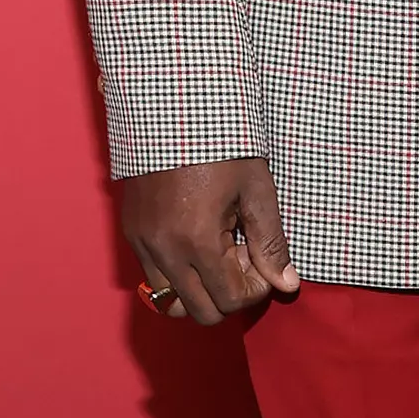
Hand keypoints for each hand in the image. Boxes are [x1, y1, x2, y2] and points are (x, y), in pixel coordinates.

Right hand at [121, 159, 299, 324]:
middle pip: (201, 313)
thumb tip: (287, 285)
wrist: (172, 104)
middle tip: (241, 256)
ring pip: (171, 302)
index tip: (262, 259)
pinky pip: (153, 277)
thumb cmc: (223, 142)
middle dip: (229, 294)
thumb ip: (271, 243)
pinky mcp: (131, 231)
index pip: (231, 300)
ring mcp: (142, 242)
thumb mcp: (257, 189)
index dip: (257, 288)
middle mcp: (163, 250)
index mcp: (197, 240)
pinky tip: (196, 240)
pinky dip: (178, 274)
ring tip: (217, 252)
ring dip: (200, 290)